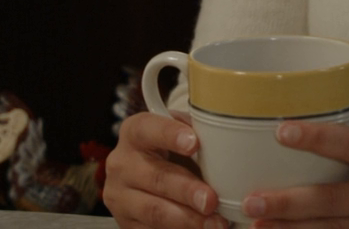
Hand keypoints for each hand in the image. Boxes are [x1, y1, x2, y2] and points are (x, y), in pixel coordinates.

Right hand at [105, 110, 232, 228]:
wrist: (142, 179)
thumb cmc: (168, 152)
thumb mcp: (178, 134)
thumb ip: (196, 134)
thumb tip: (227, 142)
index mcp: (134, 132)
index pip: (148, 129)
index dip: (170, 135)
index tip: (194, 143)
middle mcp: (122, 164)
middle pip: (156, 177)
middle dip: (187, 191)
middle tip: (211, 199)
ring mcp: (120, 197)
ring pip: (154, 210)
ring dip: (188, 219)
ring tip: (215, 222)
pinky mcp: (126, 223)